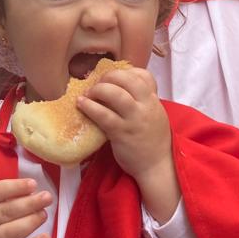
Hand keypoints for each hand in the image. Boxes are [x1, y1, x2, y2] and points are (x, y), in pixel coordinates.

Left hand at [77, 67, 179, 221]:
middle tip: (98, 84)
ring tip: (88, 94)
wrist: (157, 166)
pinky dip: (90, 107)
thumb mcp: (153, 116)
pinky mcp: (121, 133)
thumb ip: (141, 102)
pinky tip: (81, 104)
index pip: (144, 75)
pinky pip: (103, 115)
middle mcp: (145, 106)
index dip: (125, 72)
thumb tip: (117, 89)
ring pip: (115, 94)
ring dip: (98, 89)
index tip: (113, 78)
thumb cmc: (152, 141)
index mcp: (153, 101)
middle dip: (109, 76)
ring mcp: (134, 119)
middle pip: (127, 79)